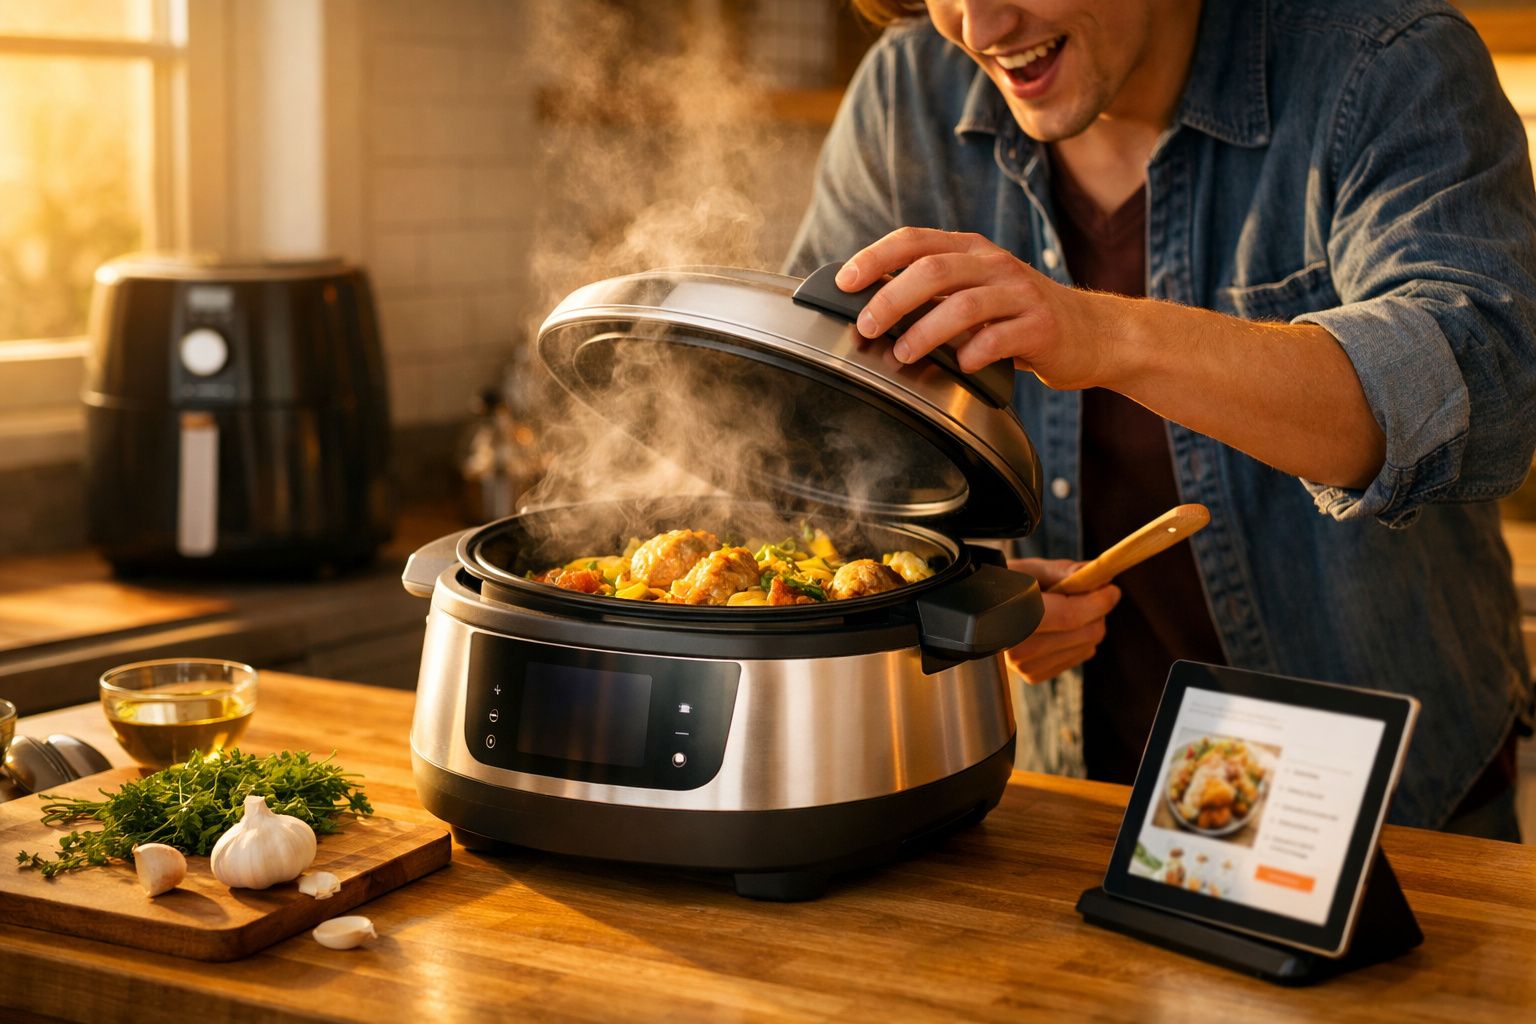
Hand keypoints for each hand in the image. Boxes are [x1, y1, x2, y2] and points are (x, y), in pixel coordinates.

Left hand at [834, 227, 1116, 389]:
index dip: (874, 257)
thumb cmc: (1019, 317)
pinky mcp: (1041, 327)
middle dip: (890, 298)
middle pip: (933, 270)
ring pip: (963, 304)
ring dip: (924, 331)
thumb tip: (869, 306)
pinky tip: (961, 367)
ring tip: (903, 354)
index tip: (844, 282)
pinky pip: (999, 339)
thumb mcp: (975, 292)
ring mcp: (1020, 293)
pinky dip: (972, 355)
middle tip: (866, 326)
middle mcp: (993, 264)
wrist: (1092, 334)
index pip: (914, 240)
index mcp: (971, 250)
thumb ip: (933, 294)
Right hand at [1005, 557, 1120, 683]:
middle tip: (1090, 593)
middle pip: (1084, 634)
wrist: (978, 611)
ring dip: (1089, 625)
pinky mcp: (1033, 676)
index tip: (1111, 589)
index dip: (1098, 602)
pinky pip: (1078, 657)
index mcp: (1011, 617)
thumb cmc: (1004, 584)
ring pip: (1086, 647)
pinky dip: (1079, 641)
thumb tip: (1095, 571)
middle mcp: (1016, 648)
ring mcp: (1024, 666)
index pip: (1069, 616)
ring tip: (1067, 609)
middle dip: (1097, 611)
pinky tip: (1060, 628)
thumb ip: (1063, 570)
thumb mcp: (1028, 569)